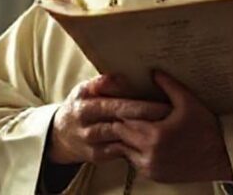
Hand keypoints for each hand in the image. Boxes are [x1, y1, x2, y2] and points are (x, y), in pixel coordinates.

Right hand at [48, 74, 170, 164]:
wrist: (60, 135)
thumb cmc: (80, 106)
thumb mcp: (84, 90)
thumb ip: (102, 83)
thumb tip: (120, 76)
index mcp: (86, 105)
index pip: (117, 105)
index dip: (141, 105)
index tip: (163, 102)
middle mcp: (87, 125)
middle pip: (123, 122)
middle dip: (149, 119)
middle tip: (172, 116)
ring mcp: (92, 143)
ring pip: (123, 139)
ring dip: (145, 133)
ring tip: (168, 129)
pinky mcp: (97, 157)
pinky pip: (120, 152)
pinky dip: (137, 146)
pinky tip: (154, 142)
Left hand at [107, 71, 232, 182]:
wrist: (221, 156)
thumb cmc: (207, 130)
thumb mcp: (188, 102)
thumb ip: (169, 85)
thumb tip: (155, 72)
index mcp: (155, 135)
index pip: (124, 121)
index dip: (122, 112)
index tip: (122, 105)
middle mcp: (150, 154)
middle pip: (122, 136)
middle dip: (122, 125)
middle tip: (126, 115)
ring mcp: (152, 168)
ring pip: (126, 152)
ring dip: (127, 141)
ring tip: (135, 129)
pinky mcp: (156, 176)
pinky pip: (136, 164)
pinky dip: (136, 154)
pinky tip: (144, 143)